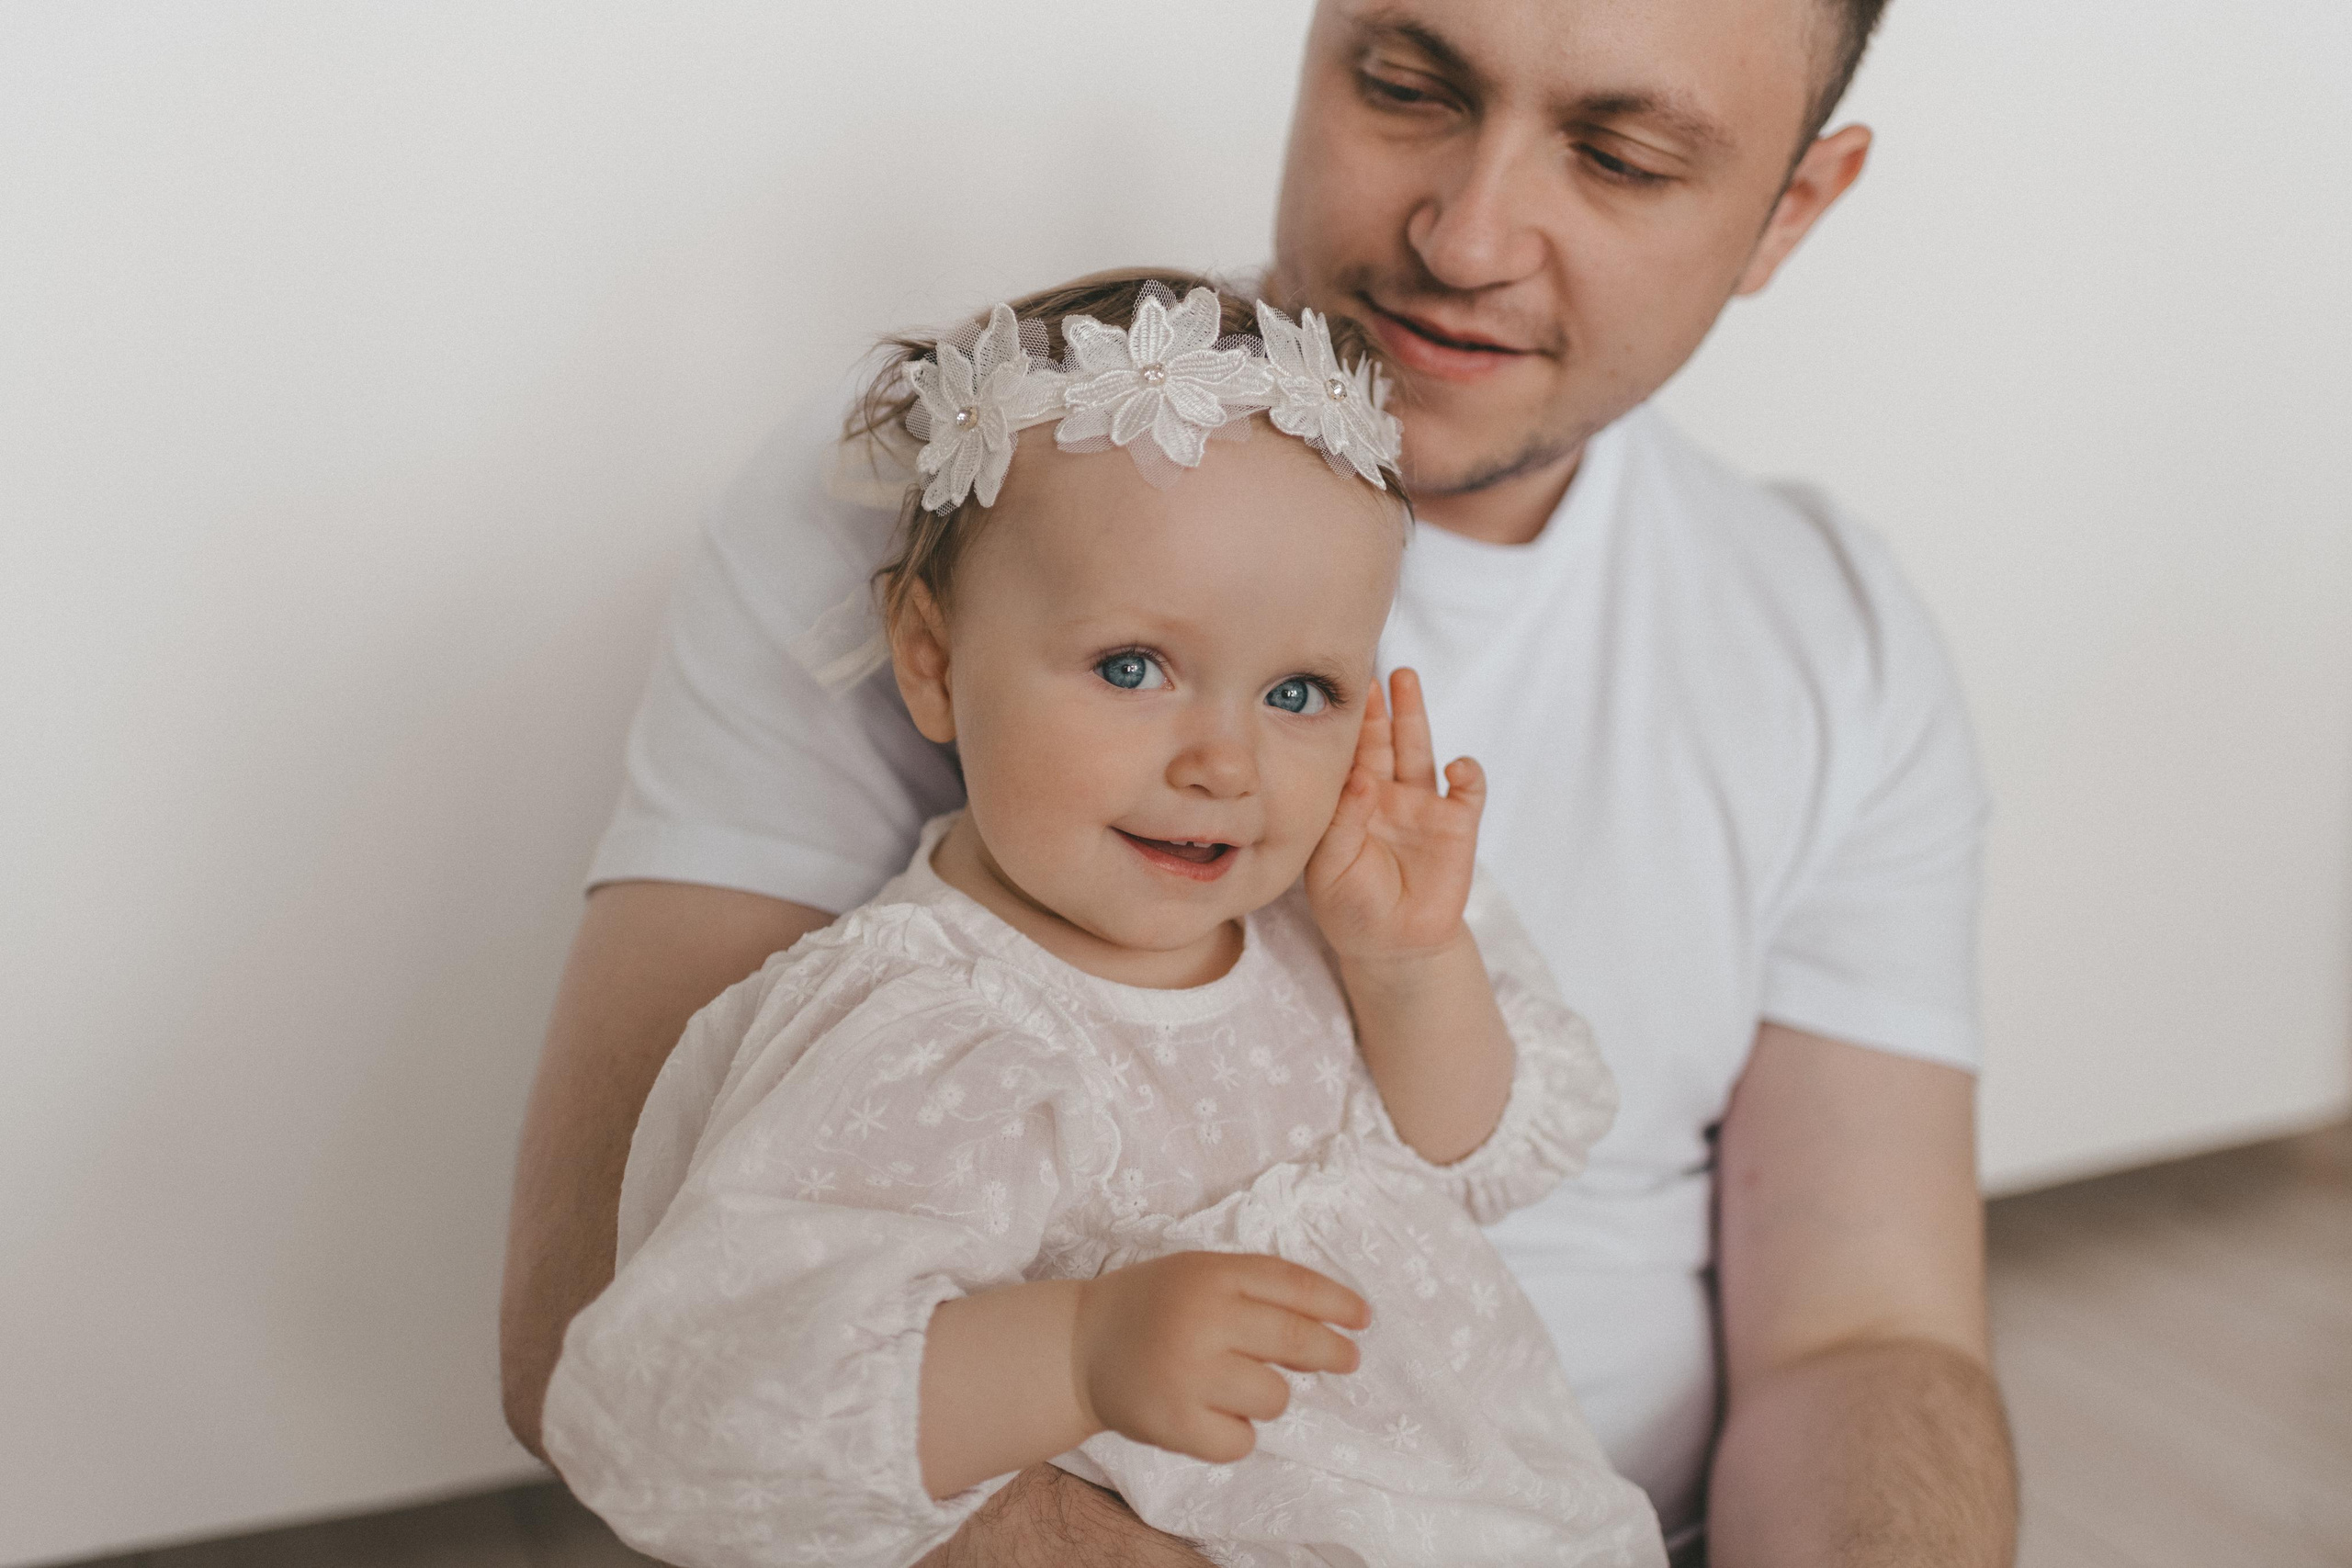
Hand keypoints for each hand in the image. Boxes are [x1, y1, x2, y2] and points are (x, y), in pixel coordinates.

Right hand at [1070, 1252, 1368, 1463]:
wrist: (1078, 1346)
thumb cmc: (1153, 1307)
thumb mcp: (1199, 1275)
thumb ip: (1255, 1291)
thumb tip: (1329, 1329)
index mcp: (1210, 1274)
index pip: (1292, 1285)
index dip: (1336, 1302)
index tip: (1364, 1318)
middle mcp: (1202, 1320)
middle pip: (1295, 1341)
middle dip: (1332, 1352)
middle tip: (1348, 1359)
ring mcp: (1188, 1374)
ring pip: (1274, 1398)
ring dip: (1268, 1396)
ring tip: (1235, 1385)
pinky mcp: (1174, 1423)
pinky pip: (1240, 1441)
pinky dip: (1234, 1434)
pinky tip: (1211, 1415)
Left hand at [1306, 668, 1484, 963]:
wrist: (1392, 945)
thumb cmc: (1351, 907)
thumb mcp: (1329, 870)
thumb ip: (1343, 824)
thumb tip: (1363, 779)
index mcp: (1348, 802)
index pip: (1345, 755)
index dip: (1342, 725)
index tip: (1330, 692)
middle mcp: (1385, 794)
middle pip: (1381, 740)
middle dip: (1376, 705)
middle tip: (1369, 670)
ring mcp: (1421, 806)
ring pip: (1418, 749)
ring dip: (1412, 714)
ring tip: (1405, 678)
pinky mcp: (1457, 824)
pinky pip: (1466, 790)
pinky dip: (1467, 772)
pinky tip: (1458, 766)